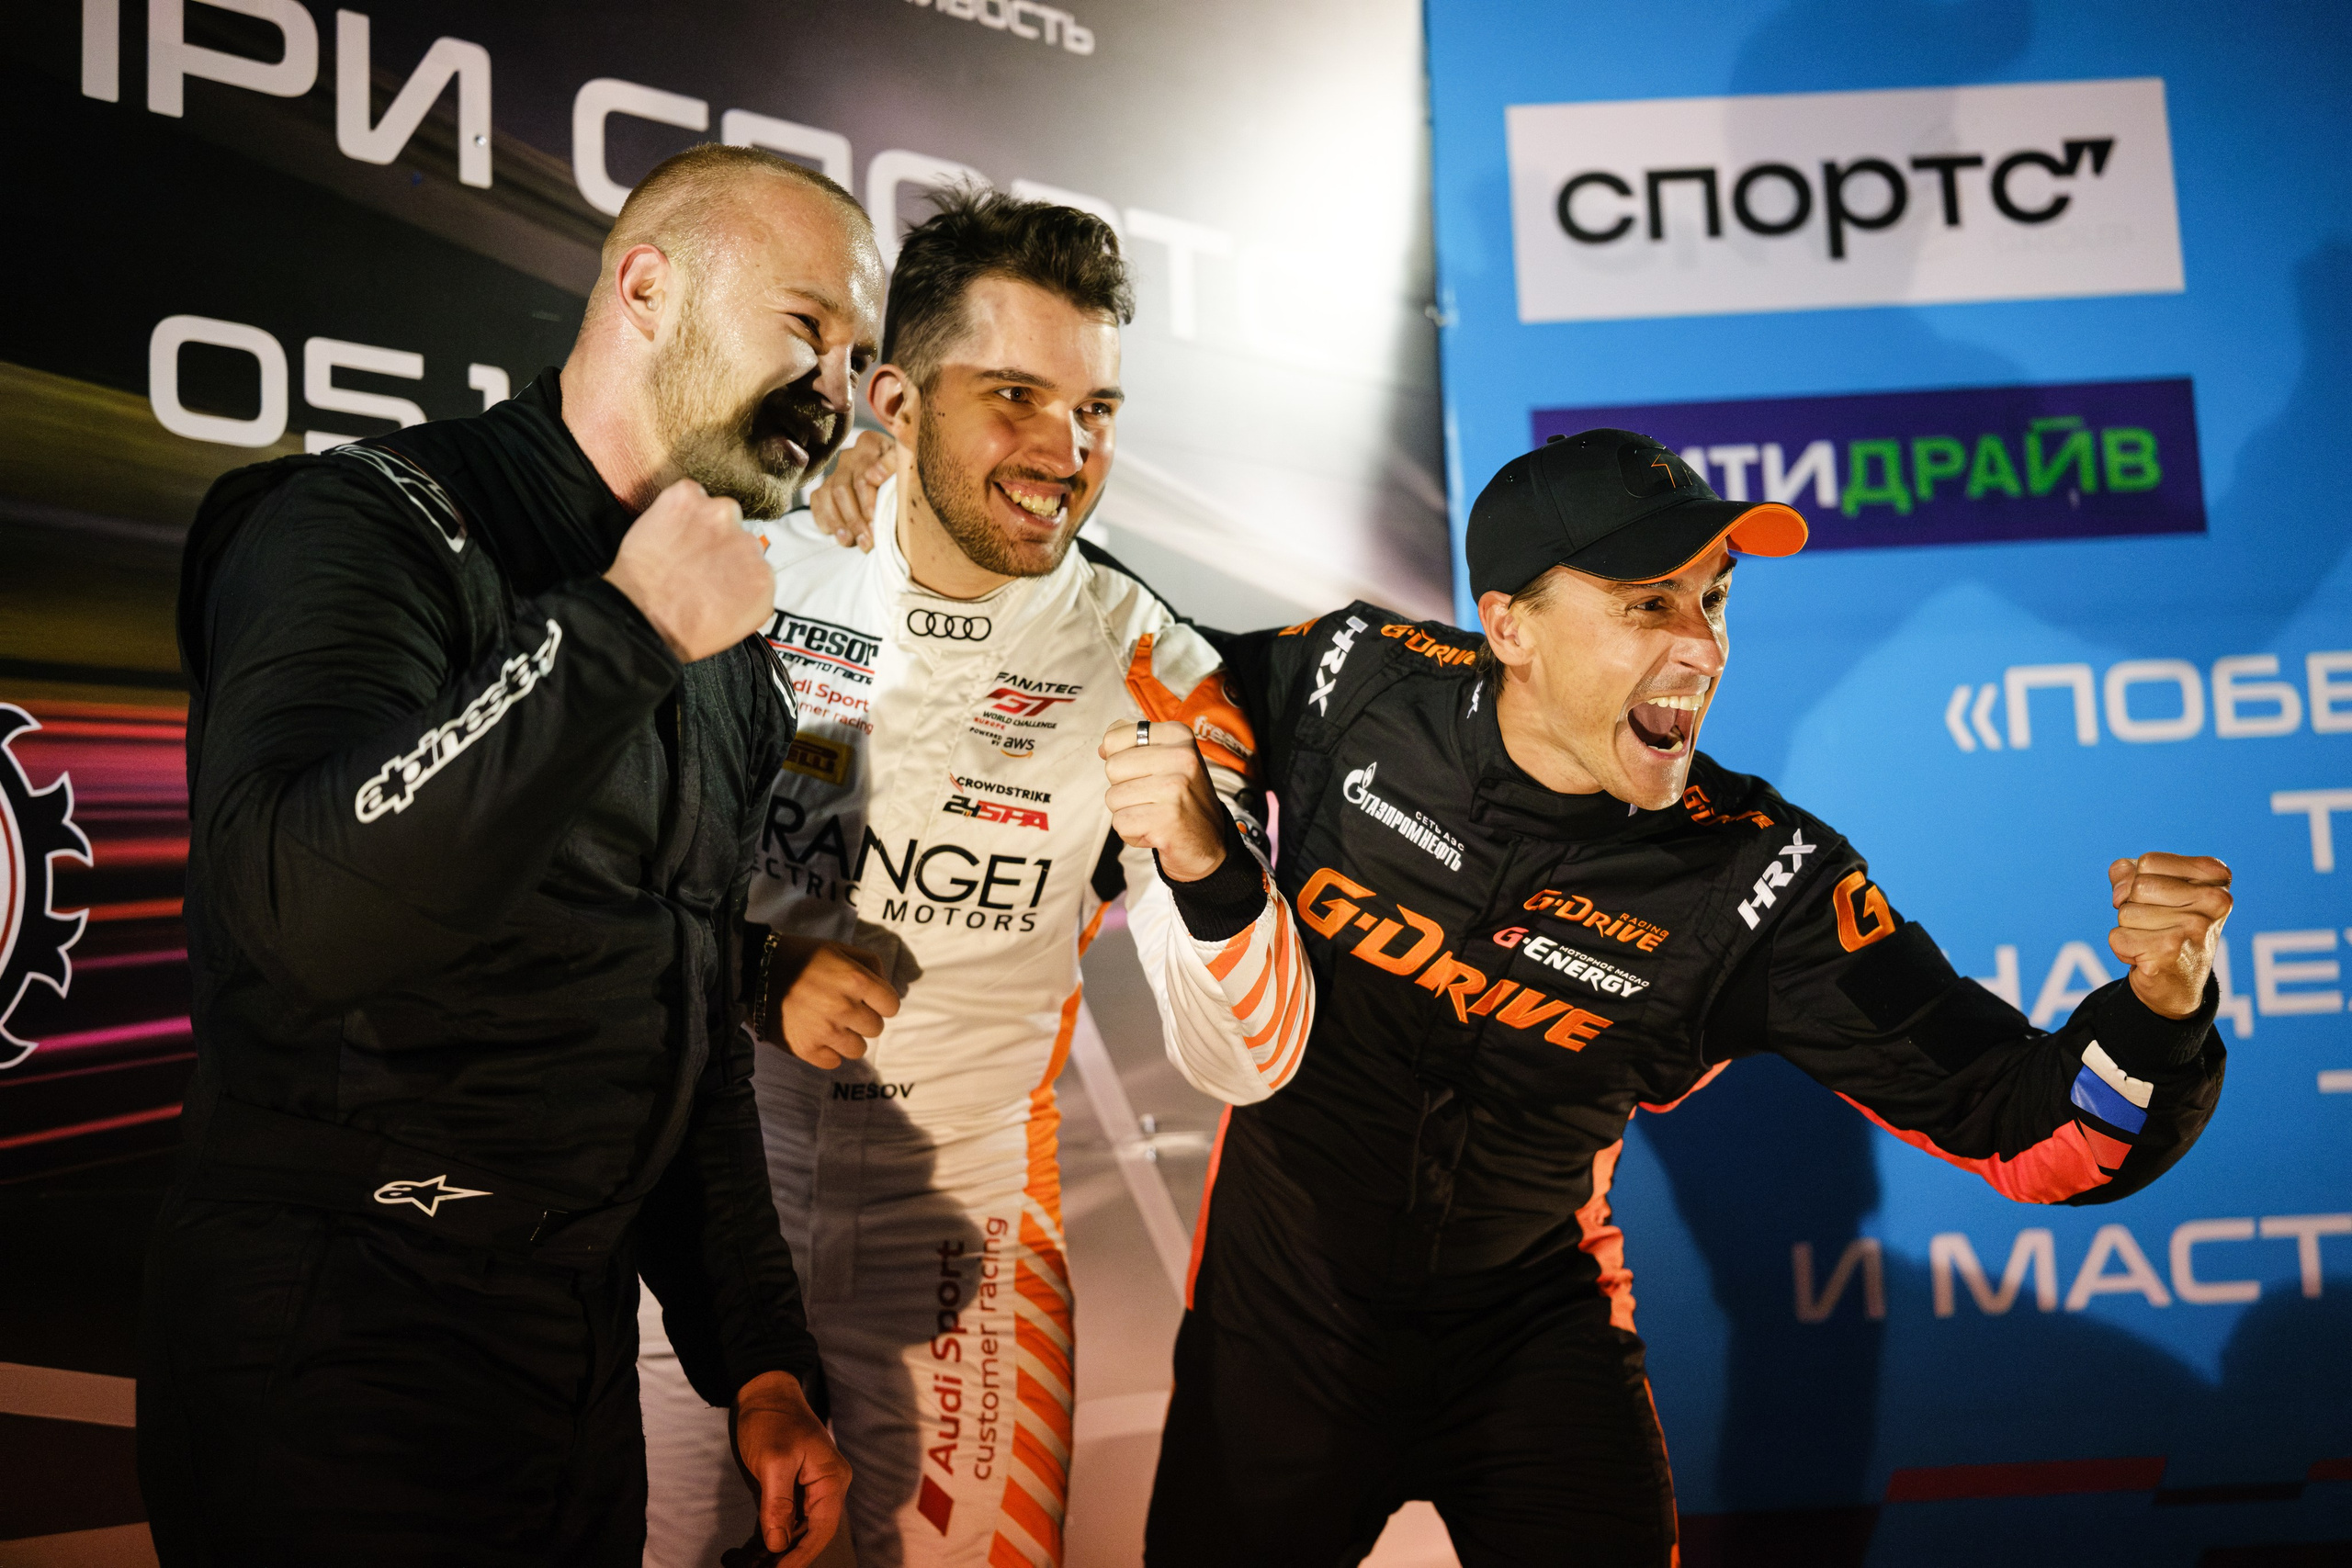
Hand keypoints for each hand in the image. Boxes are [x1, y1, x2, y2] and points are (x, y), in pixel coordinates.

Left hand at [604, 477, 773, 661]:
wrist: (638, 619)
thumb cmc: (681, 630)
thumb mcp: (735, 626)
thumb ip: (751, 594)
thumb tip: (744, 578)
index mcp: (763, 578)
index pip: (753, 560)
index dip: (731, 566)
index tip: (715, 574)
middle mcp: (749, 544)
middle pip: (737, 534)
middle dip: (718, 545)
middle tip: (691, 563)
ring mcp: (719, 517)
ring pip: (717, 511)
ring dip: (701, 523)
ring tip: (677, 546)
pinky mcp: (688, 499)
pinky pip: (688, 492)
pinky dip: (677, 505)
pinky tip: (666, 528)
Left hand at [732, 1371, 849, 1565]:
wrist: (764, 1393)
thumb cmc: (772, 1421)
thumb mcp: (774, 1461)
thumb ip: (778, 1504)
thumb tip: (778, 1544)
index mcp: (831, 1480)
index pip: (822, 1528)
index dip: (802, 1555)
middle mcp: (826, 1487)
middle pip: (812, 1532)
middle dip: (789, 1555)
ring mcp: (810, 1488)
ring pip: (799, 1528)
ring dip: (779, 1548)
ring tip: (754, 1564)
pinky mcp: (793, 1487)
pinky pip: (787, 1518)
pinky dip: (771, 1534)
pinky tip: (752, 1550)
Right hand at [769, 933, 897, 1067]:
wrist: (755, 972)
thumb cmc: (801, 957)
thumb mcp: (839, 948)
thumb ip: (870, 965)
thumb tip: (885, 990)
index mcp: (856, 980)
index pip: (891, 1006)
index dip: (881, 1002)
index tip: (869, 999)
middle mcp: (844, 1008)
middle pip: (876, 1028)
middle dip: (864, 1019)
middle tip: (845, 1009)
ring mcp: (825, 1031)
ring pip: (858, 1050)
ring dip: (848, 1038)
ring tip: (831, 1024)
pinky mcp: (806, 1049)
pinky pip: (833, 1062)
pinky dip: (827, 1052)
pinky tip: (817, 1036)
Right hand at [810, 428, 895, 549]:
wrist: (895, 486)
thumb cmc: (903, 480)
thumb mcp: (906, 471)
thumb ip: (894, 468)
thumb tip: (873, 476)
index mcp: (871, 445)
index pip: (863, 475)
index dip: (868, 502)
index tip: (874, 520)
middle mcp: (850, 456)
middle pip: (843, 488)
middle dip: (855, 518)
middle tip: (867, 540)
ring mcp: (836, 471)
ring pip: (829, 497)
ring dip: (841, 523)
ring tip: (853, 542)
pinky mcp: (825, 487)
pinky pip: (818, 502)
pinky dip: (827, 521)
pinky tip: (841, 536)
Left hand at [1100, 720, 1229, 882]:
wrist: (1209, 843)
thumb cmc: (1181, 798)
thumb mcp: (1166, 758)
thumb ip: (1133, 744)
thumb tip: (1103, 749)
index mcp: (1178, 734)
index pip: (1113, 739)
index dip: (1121, 761)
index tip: (1147, 773)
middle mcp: (1181, 757)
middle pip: (1111, 768)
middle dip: (1123, 789)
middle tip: (1152, 798)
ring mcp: (1175, 789)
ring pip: (1113, 797)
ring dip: (1128, 812)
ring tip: (1155, 814)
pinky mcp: (1166, 820)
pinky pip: (1120, 823)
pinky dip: (1132, 833)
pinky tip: (1156, 830)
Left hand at [2107, 852, 2232, 1018]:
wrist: (2179, 983)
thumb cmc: (2166, 925)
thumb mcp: (2151, 887)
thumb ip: (2128, 872)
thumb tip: (2120, 895)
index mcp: (2215, 876)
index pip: (2149, 862)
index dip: (2139, 881)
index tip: (2161, 901)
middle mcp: (2215, 900)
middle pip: (2137, 886)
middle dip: (2133, 906)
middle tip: (2158, 925)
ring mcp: (2195, 927)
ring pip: (2125, 912)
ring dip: (2129, 929)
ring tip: (2155, 941)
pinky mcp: (2171, 952)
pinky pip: (2118, 938)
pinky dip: (2123, 949)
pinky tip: (2148, 957)